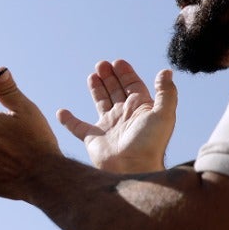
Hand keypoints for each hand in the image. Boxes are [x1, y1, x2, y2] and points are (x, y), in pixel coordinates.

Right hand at [56, 60, 175, 172]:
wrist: (133, 167)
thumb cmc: (150, 143)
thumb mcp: (164, 114)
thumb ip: (166, 92)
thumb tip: (166, 71)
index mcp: (140, 109)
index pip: (133, 86)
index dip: (126, 74)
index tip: (117, 62)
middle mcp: (124, 116)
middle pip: (116, 91)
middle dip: (110, 77)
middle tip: (102, 64)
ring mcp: (108, 127)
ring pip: (100, 103)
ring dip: (96, 89)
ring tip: (92, 75)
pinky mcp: (92, 138)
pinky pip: (77, 127)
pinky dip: (68, 120)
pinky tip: (61, 112)